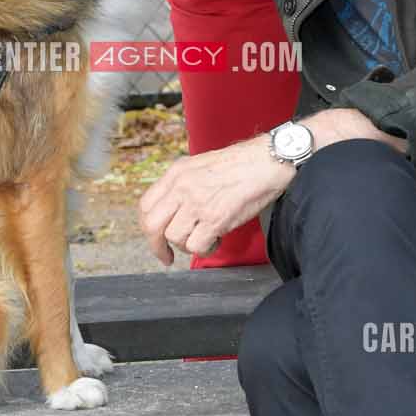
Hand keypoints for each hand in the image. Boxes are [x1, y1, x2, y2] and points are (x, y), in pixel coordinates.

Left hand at [138, 110, 407, 265]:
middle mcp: (182, 187)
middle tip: (168, 256)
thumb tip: (175, 211)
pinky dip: (205, 249)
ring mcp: (197, 202)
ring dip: (189, 245)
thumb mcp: (202, 166)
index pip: (146, 205)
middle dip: (158, 246)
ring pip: (174, 238)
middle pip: (152, 225)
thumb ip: (184, 186)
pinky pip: (196, 245)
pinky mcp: (215, 217)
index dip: (148, 228)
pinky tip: (217, 240)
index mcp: (177, 173)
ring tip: (206, 238)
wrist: (270, 160)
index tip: (157, 239)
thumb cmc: (243, 164)